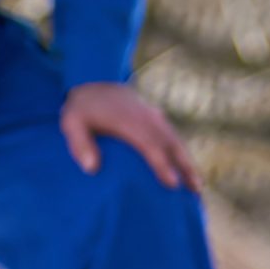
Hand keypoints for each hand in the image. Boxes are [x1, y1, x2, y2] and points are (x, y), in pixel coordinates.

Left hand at [60, 82, 200, 191]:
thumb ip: (79, 144)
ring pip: (175, 140)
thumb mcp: (71, 122)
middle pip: (170, 143)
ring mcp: (153, 116)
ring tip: (198, 186)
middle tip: (196, 189)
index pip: (149, 144)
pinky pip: (172, 136)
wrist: (95, 78)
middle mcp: (146, 118)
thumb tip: (91, 168)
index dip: (162, 164)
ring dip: (188, 161)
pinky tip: (187, 168)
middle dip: (185, 166)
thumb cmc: (81, 108)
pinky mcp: (155, 117)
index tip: (172, 183)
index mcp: (128, 121)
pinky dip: (181, 152)